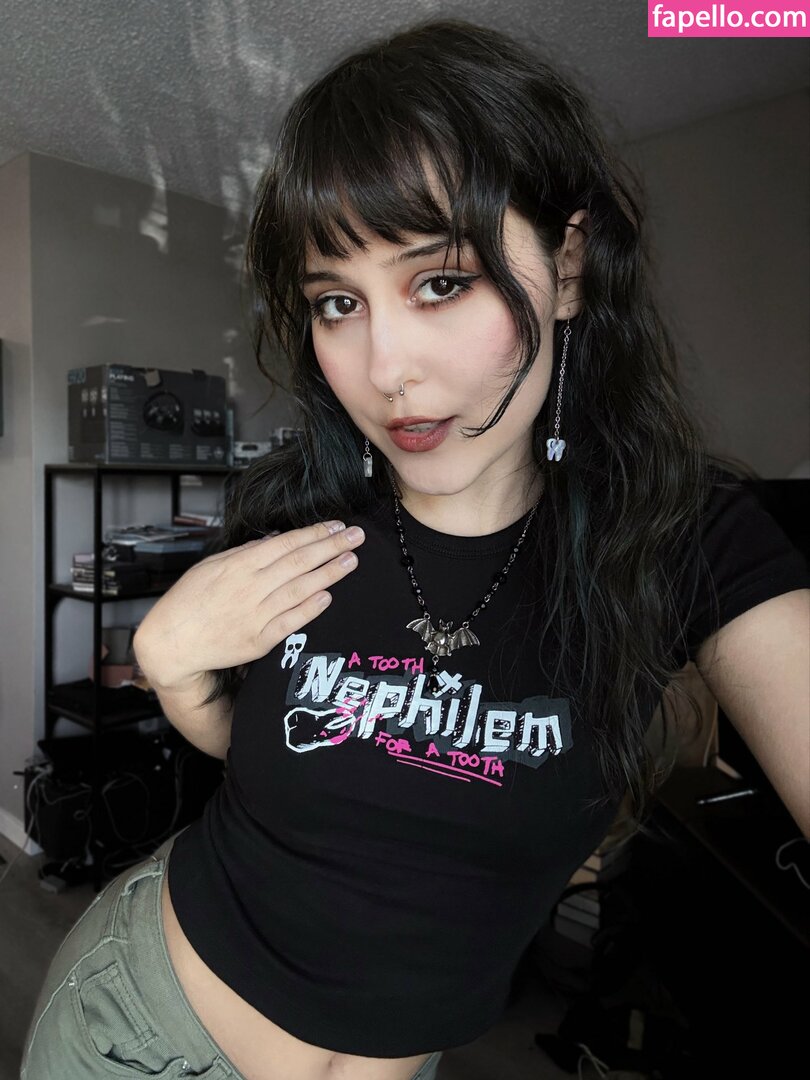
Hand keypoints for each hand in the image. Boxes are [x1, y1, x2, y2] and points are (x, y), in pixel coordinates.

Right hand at [132, 520, 363, 689]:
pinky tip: (327, 597)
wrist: (171, 643)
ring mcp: (256, 614)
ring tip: (350, 561)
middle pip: (299, 562)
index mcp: (239, 565)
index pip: (285, 544)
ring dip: (328, 574)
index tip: (336, 525)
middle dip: (331, 547)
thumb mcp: (210, 566)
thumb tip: (273, 540)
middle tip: (356, 537)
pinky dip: (310, 609)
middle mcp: (250, 587)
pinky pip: (290, 622)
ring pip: (300, 589)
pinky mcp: (259, 640)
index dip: (314, 533)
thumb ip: (244, 552)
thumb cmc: (187, 602)